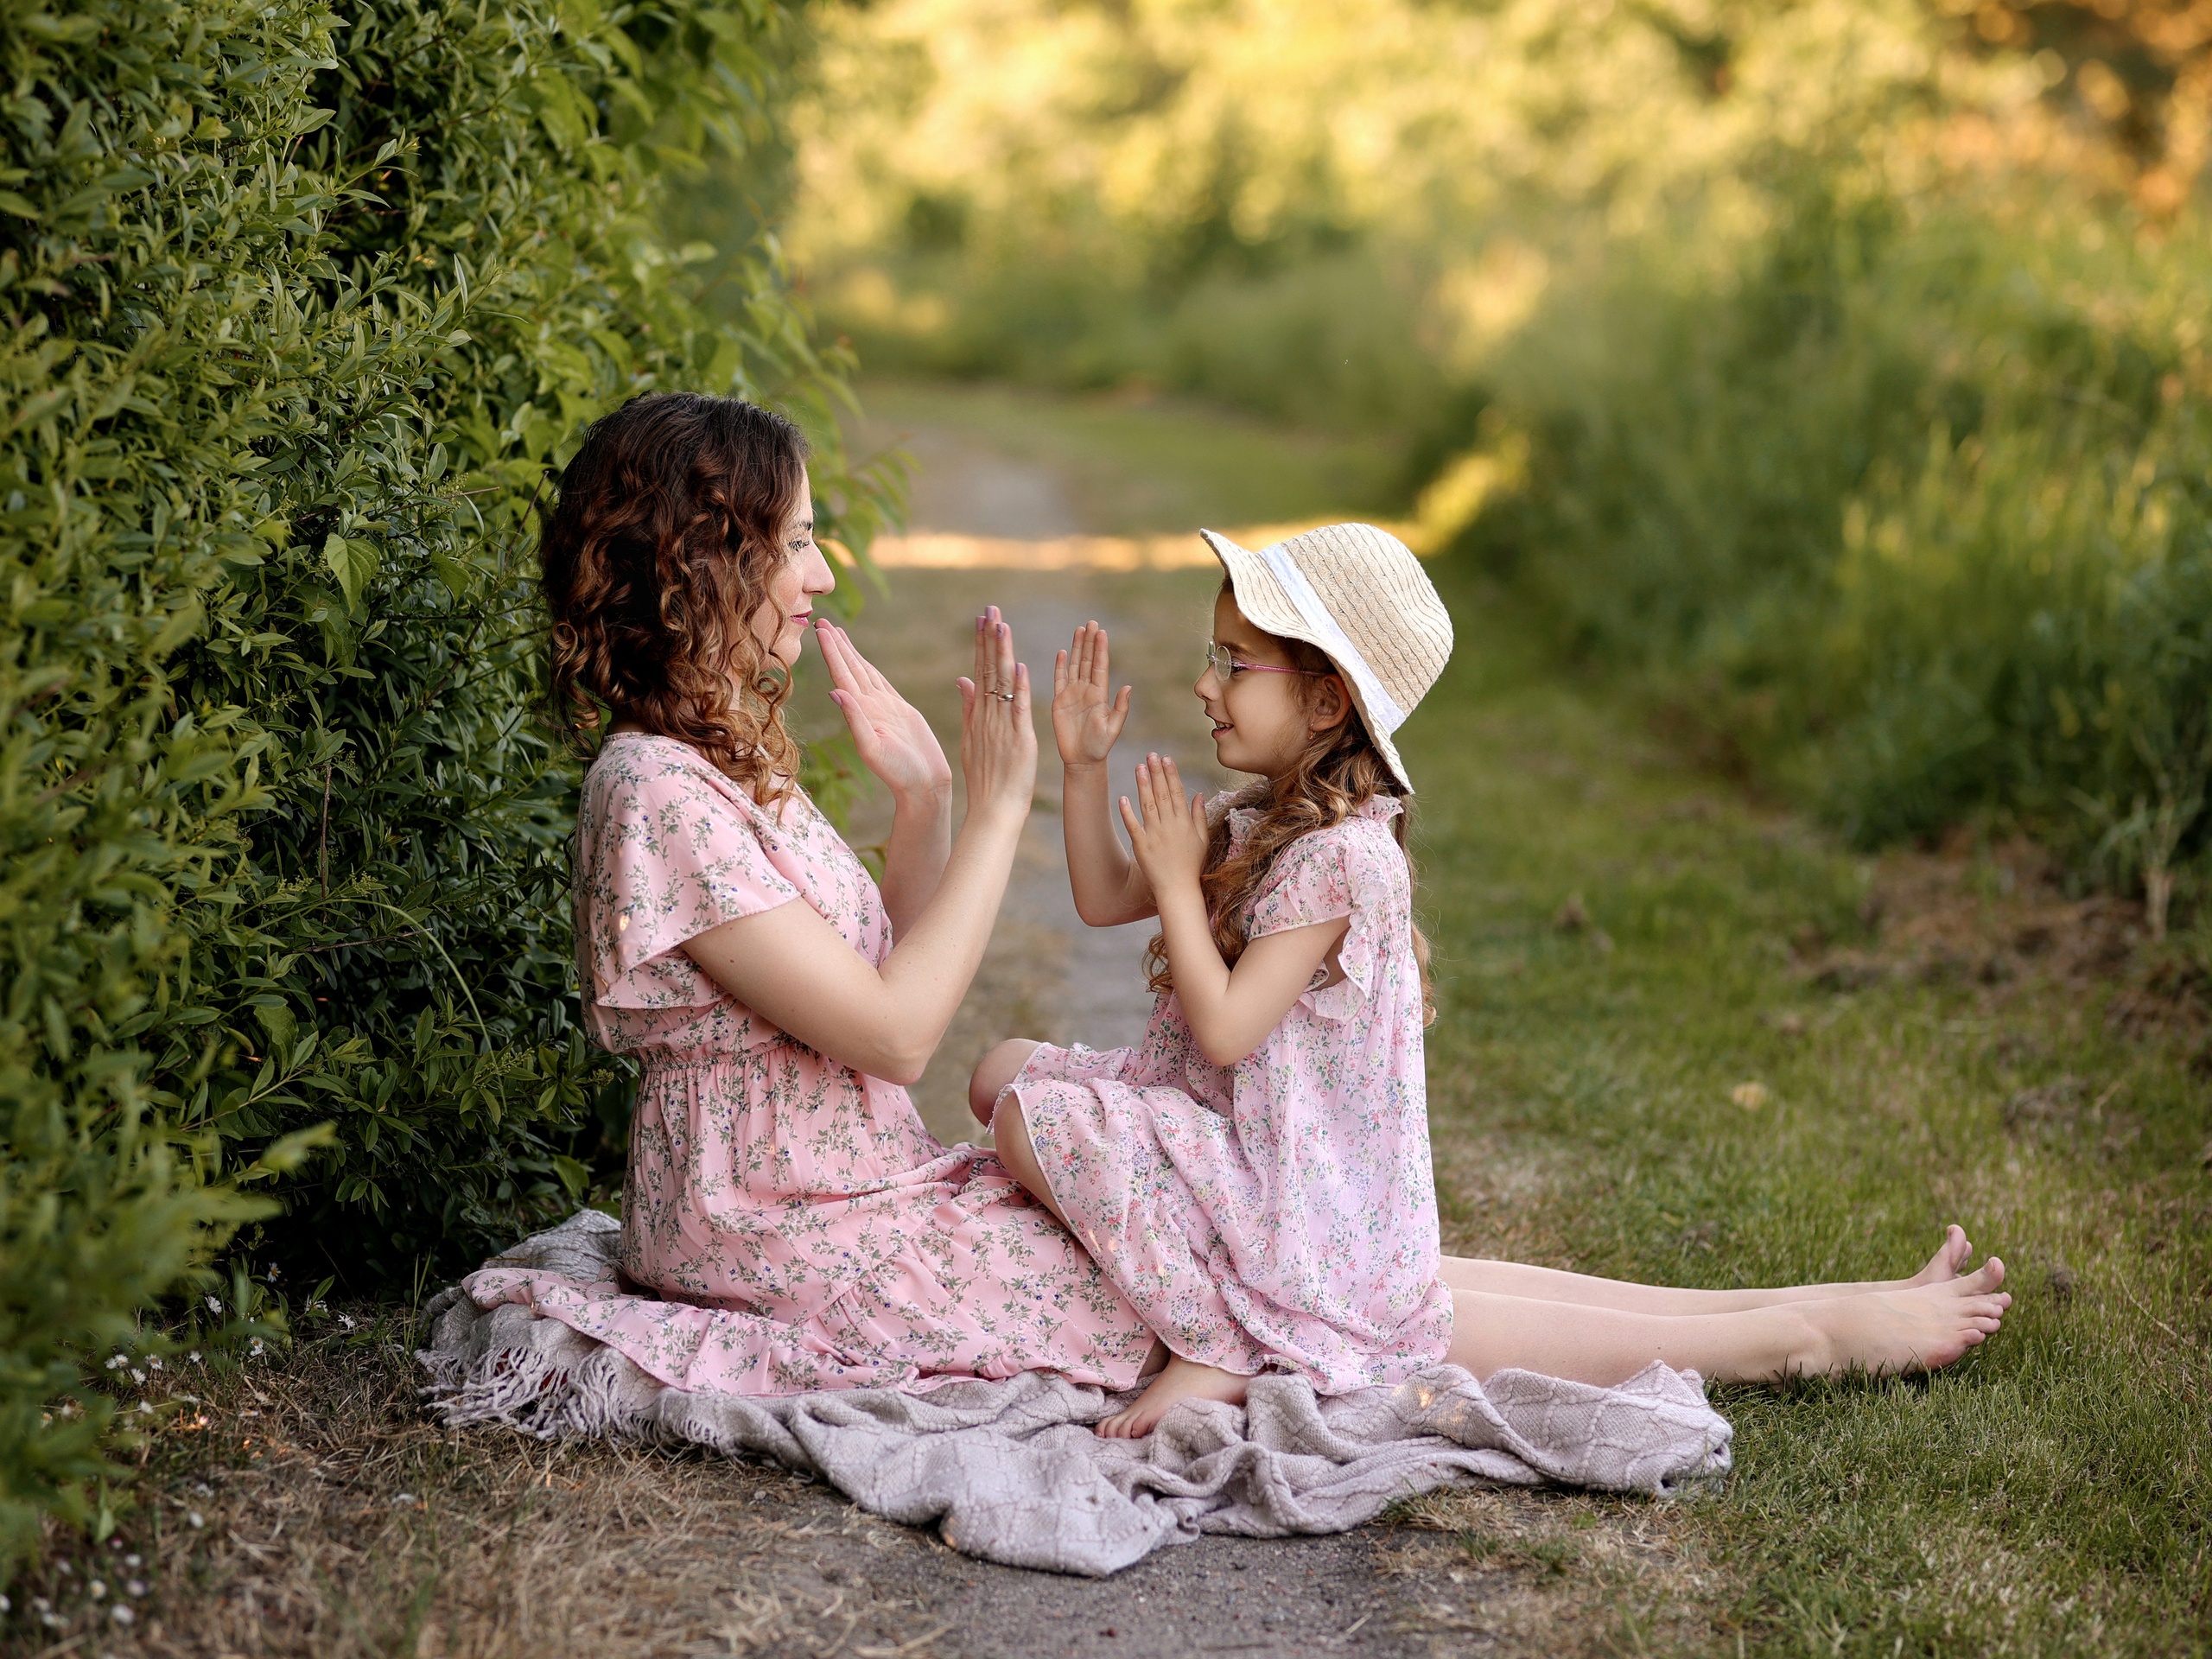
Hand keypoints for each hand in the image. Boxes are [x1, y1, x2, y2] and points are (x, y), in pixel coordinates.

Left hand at [816, 621, 951, 801]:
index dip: (832, 651)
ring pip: (864, 672)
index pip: (842, 675)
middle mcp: (869, 707)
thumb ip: (856, 720)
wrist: (924, 786)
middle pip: (849, 668)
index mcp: (861, 712)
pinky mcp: (899, 711)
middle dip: (836, 644)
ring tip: (838, 634)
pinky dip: (870, 669)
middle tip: (821, 621)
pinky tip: (863, 662)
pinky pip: (881, 683)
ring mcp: (883, 708)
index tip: (820, 629)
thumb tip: (835, 692)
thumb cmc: (899, 773)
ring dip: (850, 653)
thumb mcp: (873, 748)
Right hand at [955, 605, 1036, 820]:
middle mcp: (989, 716)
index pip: (980, 671)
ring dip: (1002, 654)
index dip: (982, 644)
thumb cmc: (985, 778)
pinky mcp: (1019, 740)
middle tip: (991, 608)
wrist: (992, 809)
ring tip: (1002, 626)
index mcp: (980, 715)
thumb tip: (962, 679)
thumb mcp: (972, 739)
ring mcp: (1002, 727)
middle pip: (989, 670)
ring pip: (1002, 684)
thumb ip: (968, 708)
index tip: (982, 618)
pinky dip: (1019, 689)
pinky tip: (1019, 668)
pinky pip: (1019, 710)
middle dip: (990, 638)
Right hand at [1052, 621, 1130, 767]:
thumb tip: (1128, 687)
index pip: (1100, 666)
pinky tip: (1062, 652)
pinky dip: (1060, 665)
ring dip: (1077, 648)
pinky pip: (1059, 679)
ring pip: (1075, 665)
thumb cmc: (1100, 746)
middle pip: (1088, 660)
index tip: (1101, 632)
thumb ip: (1120, 707)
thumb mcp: (1113, 727)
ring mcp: (1073, 694)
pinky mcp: (1059, 701)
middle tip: (1092, 622)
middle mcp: (1087, 690)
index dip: (1101, 649)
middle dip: (1089, 641)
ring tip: (1079, 630)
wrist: (1082, 759)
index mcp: (1100, 694)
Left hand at [1117, 754, 1206, 897]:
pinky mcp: (1141, 846)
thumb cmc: (1191, 865)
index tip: (1166, 758)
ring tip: (1138, 767)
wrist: (1178, 889)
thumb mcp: (1202, 839)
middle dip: (1156, 773)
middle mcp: (1170, 826)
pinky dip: (1127, 813)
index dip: (1171, 774)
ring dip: (1142, 785)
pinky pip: (1133, 826)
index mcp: (1185, 823)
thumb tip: (1199, 794)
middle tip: (1150, 755)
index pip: (1178, 793)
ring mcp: (1155, 835)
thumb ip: (1199, 816)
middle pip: (1163, 794)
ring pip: (1148, 805)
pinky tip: (1122, 798)